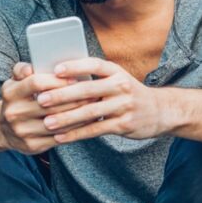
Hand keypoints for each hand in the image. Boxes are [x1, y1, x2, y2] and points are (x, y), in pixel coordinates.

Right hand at [0, 63, 84, 154]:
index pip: (36, 83)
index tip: (75, 79)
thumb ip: (22, 69)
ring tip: (94, 106)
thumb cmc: (17, 99)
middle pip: (50, 104)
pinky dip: (75, 129)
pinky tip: (87, 122)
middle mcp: (14, 113)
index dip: (57, 80)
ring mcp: (22, 131)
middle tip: (93, 92)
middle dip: (75, 97)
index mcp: (10, 93)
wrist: (4, 129)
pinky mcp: (32, 146)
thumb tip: (32, 67)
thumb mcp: (14, 81)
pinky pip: (59, 137)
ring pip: (58, 122)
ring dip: (79, 114)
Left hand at [35, 58, 168, 143]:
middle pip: (88, 89)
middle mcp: (121, 86)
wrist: (159, 111)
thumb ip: (95, 78)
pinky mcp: (123, 125)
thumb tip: (59, 76)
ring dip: (66, 118)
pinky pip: (95, 130)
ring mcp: (123, 106)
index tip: (55, 70)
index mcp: (116, 71)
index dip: (75, 66)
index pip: (94, 64)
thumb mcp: (117, 79)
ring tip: (47, 122)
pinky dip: (76, 134)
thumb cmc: (129, 93)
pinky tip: (60, 137)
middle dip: (63, 95)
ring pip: (90, 112)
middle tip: (42, 99)